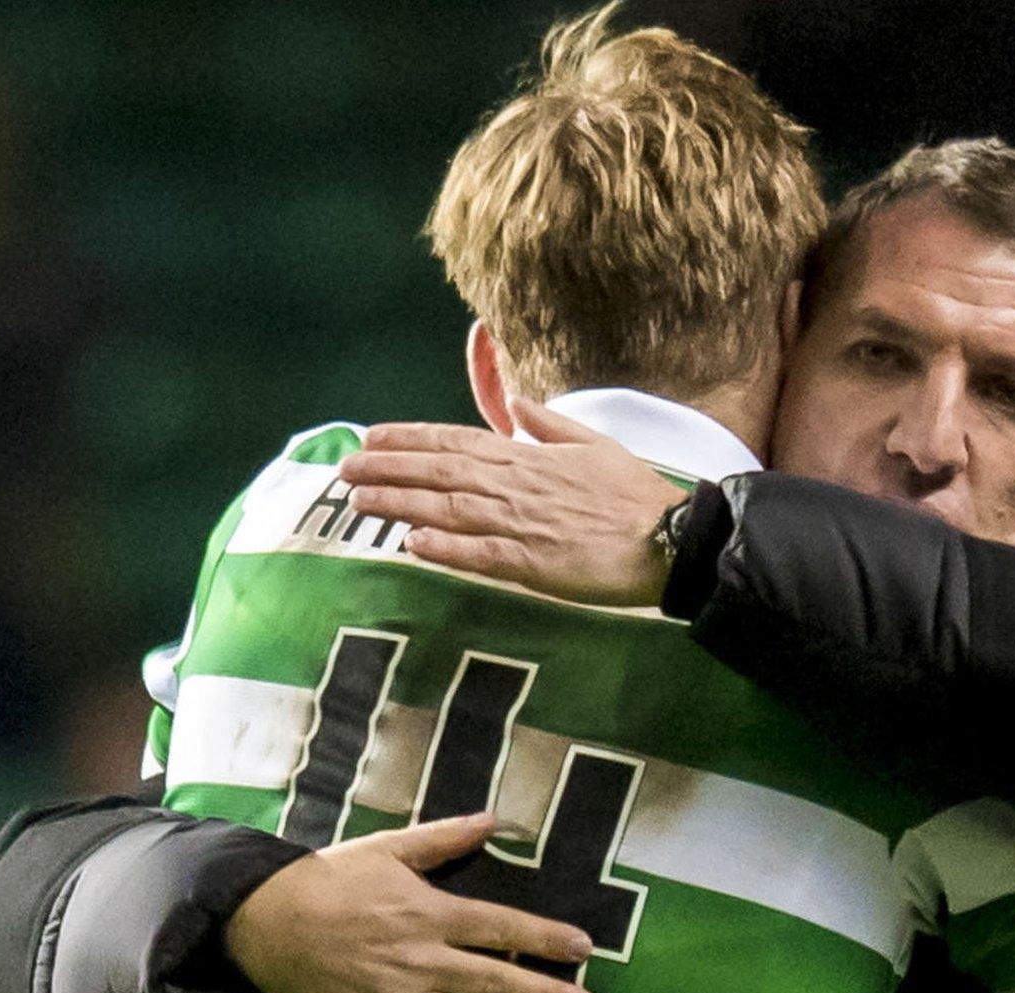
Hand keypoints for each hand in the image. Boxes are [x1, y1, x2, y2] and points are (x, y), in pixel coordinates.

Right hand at [224, 812, 600, 992]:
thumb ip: (444, 838)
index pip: (502, 927)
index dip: (545, 938)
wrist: (267, 923)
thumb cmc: (330, 881)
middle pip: (498, 980)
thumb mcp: (388, 848)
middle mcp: (424, 959)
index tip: (582, 948)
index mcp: (430, 912)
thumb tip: (492, 820)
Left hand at [338, 394, 689, 605]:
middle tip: (345, 469)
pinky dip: (444, 547)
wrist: (670, 540)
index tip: (372, 435)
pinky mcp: (532, 565)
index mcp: (529, 457)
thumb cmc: (635, 495)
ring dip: (400, 503)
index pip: (456, 440)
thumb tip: (516, 404)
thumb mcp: (595, 445)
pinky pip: (478, 555)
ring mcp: (521, 525)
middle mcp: (516, 486)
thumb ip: (549, 424)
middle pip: (440, 472)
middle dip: (388, 468)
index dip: (410, 438)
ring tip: (359, 500)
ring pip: (448, 509)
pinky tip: (411, 543)